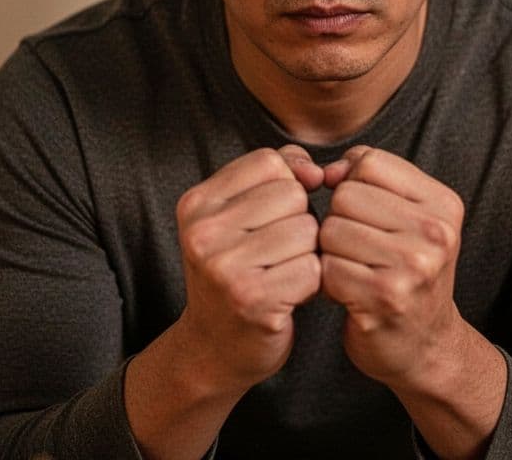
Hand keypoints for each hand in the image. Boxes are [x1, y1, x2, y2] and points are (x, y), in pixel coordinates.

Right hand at [174, 145, 323, 392]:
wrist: (213, 349)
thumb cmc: (237, 273)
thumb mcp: (241, 215)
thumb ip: (278, 175)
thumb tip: (316, 171)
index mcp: (196, 203)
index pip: (270, 162)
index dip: (287, 187)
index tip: (271, 219)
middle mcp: (203, 232)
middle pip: (293, 195)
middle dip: (299, 222)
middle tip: (275, 254)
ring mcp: (225, 268)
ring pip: (308, 230)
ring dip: (308, 254)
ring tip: (281, 273)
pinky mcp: (253, 300)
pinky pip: (313, 269)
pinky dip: (312, 284)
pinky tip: (288, 296)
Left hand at [319, 146, 465, 390]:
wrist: (426, 346)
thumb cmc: (406, 274)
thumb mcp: (407, 218)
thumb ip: (368, 179)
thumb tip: (326, 170)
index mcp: (444, 204)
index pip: (369, 162)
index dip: (352, 185)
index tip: (366, 215)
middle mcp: (436, 232)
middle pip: (346, 194)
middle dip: (340, 220)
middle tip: (360, 251)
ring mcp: (413, 266)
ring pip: (331, 229)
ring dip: (330, 252)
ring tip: (355, 270)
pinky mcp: (385, 298)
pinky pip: (326, 268)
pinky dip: (327, 282)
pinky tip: (350, 294)